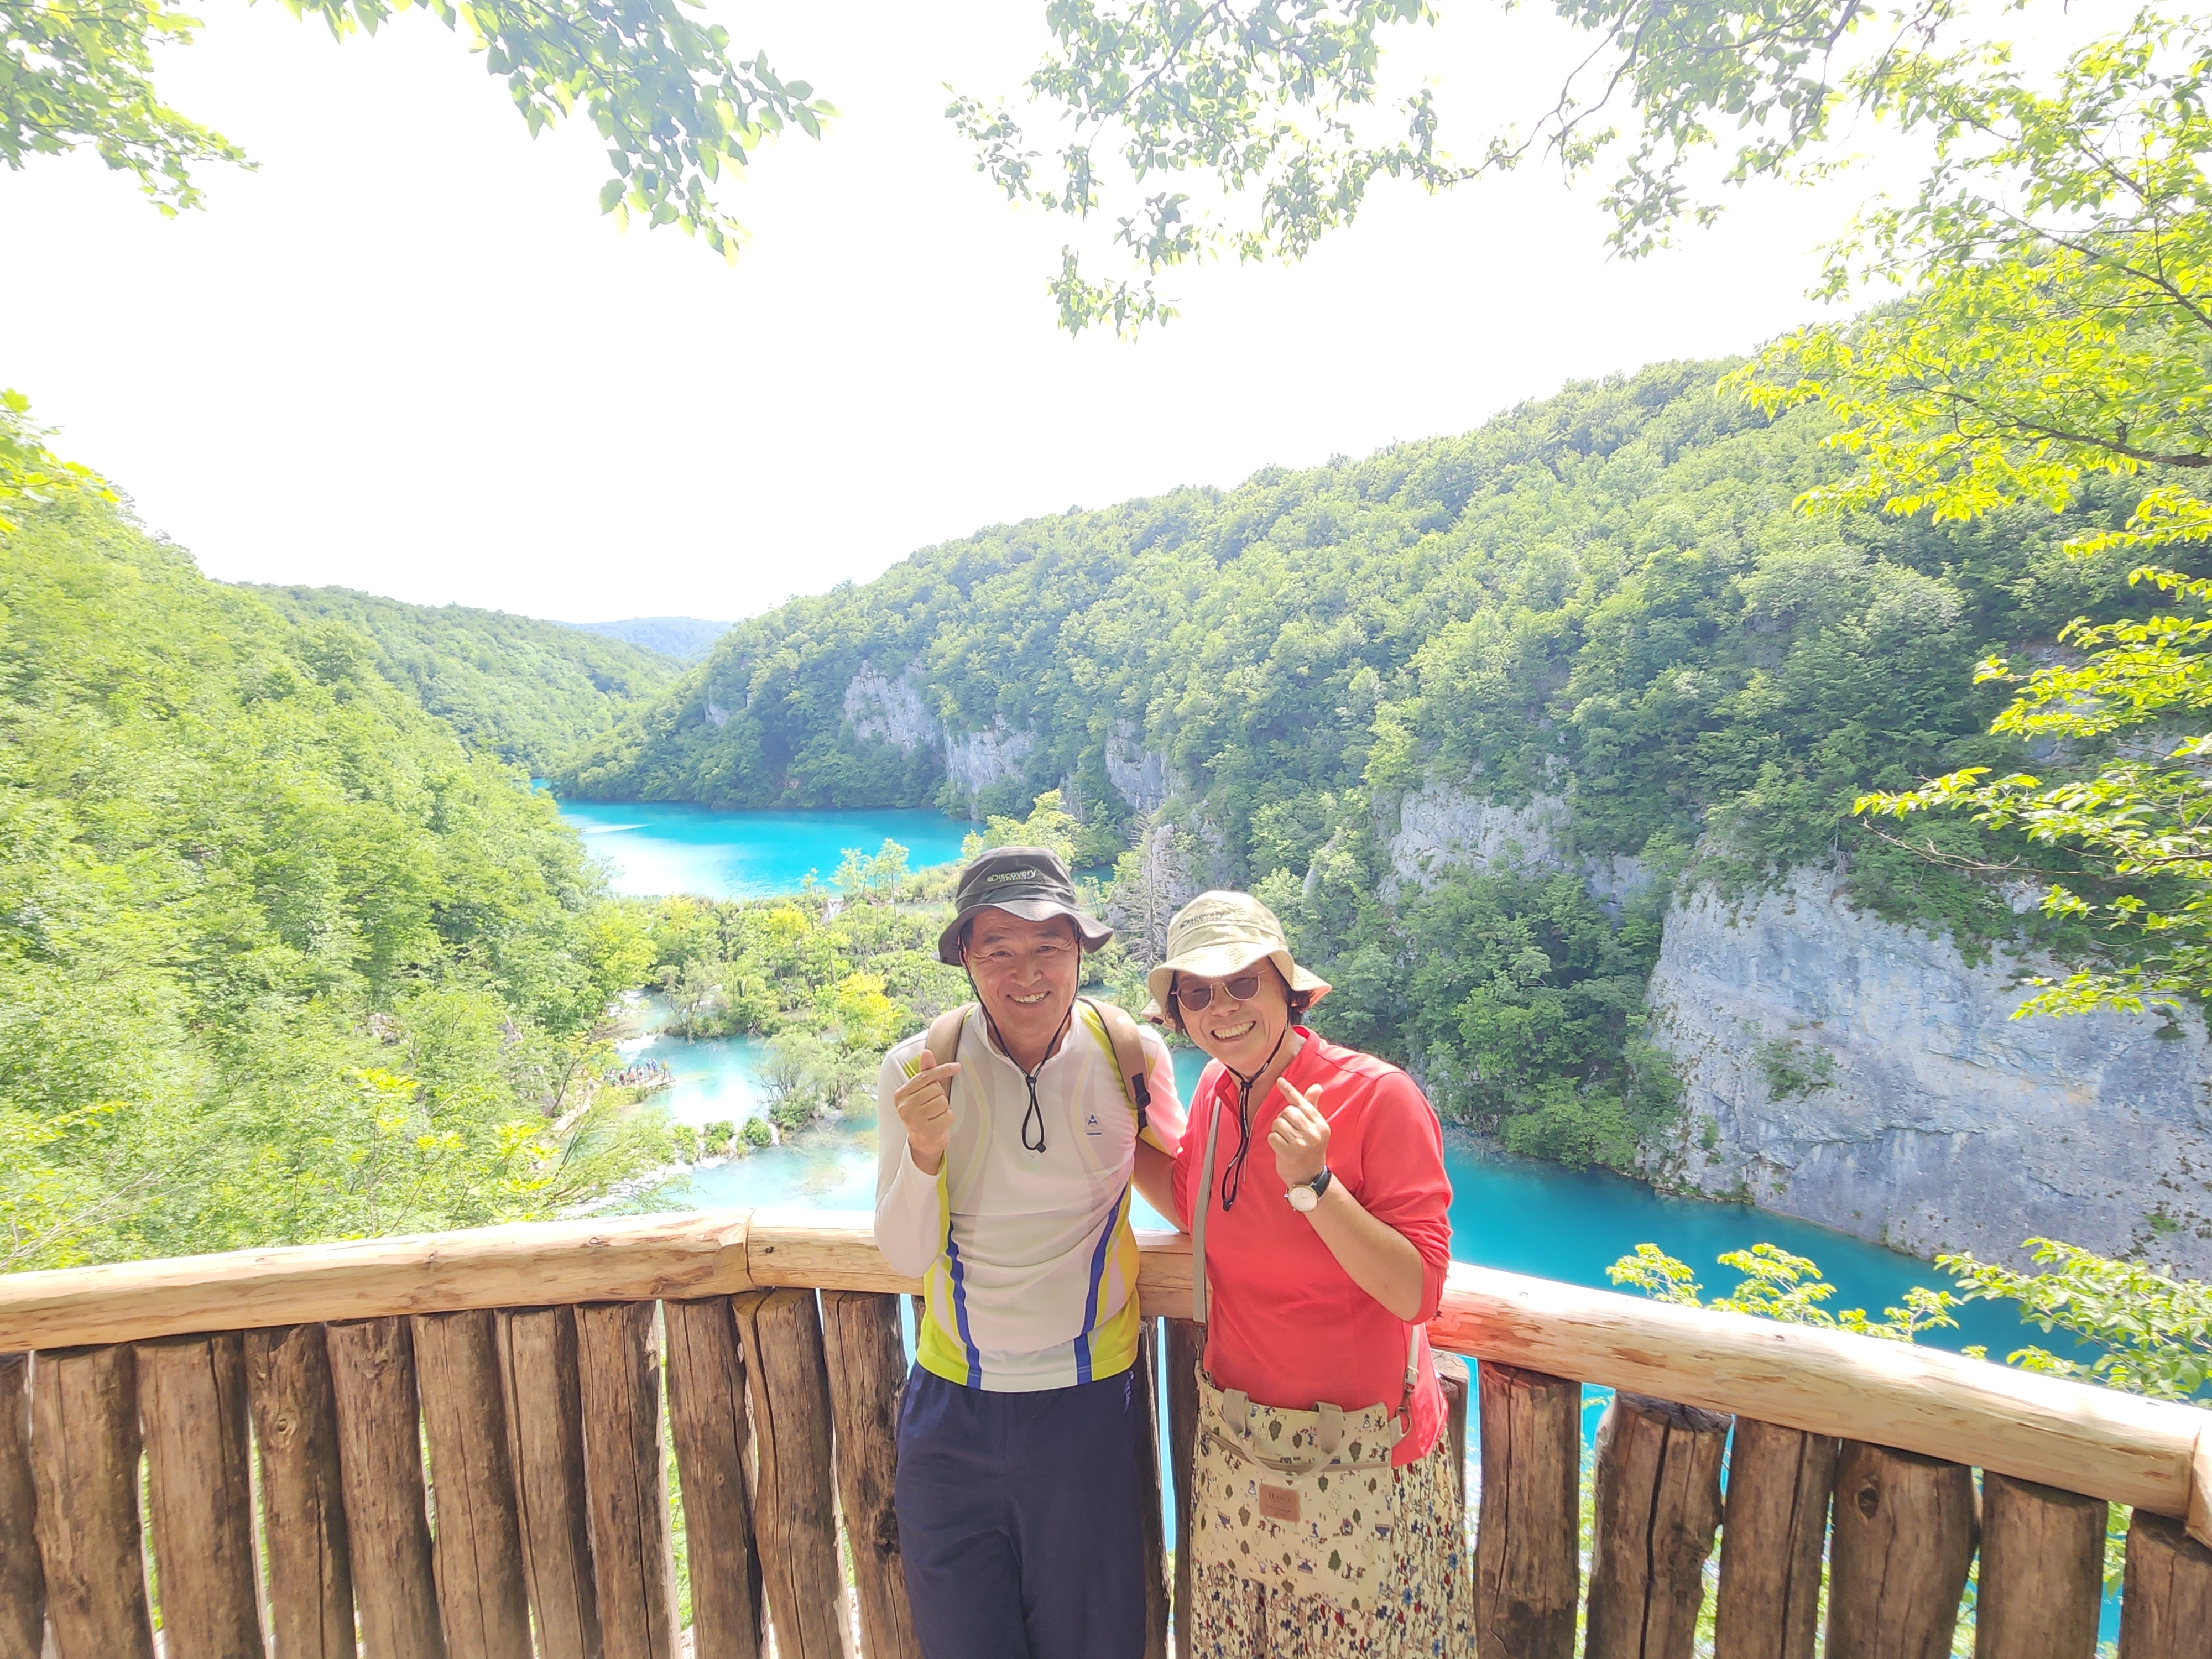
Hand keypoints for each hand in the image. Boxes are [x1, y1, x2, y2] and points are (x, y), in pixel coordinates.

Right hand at [893, 1051, 959, 1174]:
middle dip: (939, 1096)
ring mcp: (913, 1120)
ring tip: (935, 1115)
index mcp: (900, 1095)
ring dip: (943, 1108)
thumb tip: (926, 1053)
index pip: (925, 1076)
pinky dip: (947, 1119)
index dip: (942, 1070)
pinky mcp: (925, 1131)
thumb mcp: (921, 1093)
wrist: (922, 1142)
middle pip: (936, 1089)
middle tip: (933, 1106)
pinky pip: (947, 1116)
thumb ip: (925, 1073)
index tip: (956, 1067)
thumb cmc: (922, 1114)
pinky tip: (938, 1124)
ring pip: (942, 1102)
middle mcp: (904, 1107)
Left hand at [1269, 1080, 1328, 1187]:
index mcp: (1321, 1125)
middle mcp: (1314, 1133)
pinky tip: (1282, 1149)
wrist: (1309, 1178)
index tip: (1279, 1081)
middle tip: (1289, 1133)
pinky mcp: (1290, 1153)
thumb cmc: (1310, 1151)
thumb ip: (1312, 1108)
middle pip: (1287, 1112)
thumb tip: (1316, 1087)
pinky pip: (1272, 1137)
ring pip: (1278, 1123)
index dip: (1290, 1091)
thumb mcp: (1316, 1130)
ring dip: (1278, 1132)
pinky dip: (1273, 1142)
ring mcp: (1302, 1143)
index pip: (1303, 1103)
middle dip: (1283, 1120)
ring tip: (1286, 1141)